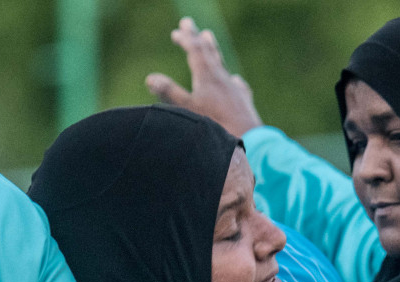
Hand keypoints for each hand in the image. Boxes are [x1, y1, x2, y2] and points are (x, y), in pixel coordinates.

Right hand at [146, 17, 263, 136]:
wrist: (248, 140)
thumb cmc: (216, 126)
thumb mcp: (187, 110)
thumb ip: (169, 93)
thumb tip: (150, 78)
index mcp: (207, 76)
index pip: (194, 51)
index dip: (185, 39)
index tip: (177, 31)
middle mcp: (222, 77)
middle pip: (207, 51)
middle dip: (196, 37)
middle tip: (188, 24)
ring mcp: (234, 88)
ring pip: (221, 63)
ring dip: (213, 49)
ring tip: (209, 36)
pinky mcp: (243, 100)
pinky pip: (236, 83)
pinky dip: (230, 78)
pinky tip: (234, 80)